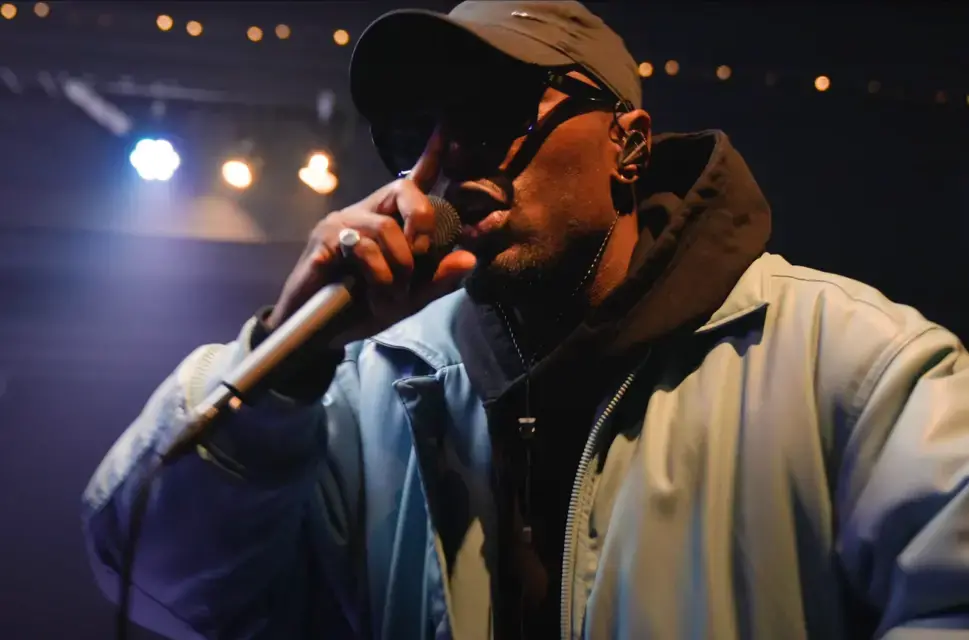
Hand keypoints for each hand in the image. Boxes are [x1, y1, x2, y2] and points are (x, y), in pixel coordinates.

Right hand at [266, 130, 475, 344]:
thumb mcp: (409, 298)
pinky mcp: (322, 239)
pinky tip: (371, 293)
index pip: (414, 182)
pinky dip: (377, 276)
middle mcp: (365, 213)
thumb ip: (439, 280)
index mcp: (388, 220)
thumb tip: (471, 258)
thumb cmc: (361, 309)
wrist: (319, 332)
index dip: (432, 155)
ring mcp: (341, 222)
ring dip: (399, 267)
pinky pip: (363, 247)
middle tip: (421, 256)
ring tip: (391, 293)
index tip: (448, 127)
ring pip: (387, 228)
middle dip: (424, 223)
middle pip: (406, 190)